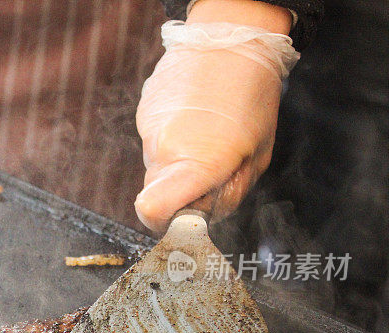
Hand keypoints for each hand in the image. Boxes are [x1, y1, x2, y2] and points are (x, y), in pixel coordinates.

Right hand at [134, 1, 294, 232]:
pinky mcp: (145, 114)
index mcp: (196, 164)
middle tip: (210, 170)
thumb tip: (202, 215)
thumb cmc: (251, 99)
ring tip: (205, 137)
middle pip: (157, 193)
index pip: (152, 212)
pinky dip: (172, 140)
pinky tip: (194, 120)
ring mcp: (150, 130)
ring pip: (156, 168)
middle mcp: (164, 150)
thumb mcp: (255, 160)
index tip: (187, 215)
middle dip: (180, 192)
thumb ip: (225, 196)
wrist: (229, 42)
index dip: (167, 222)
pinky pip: (155, 142)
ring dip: (178, 164)